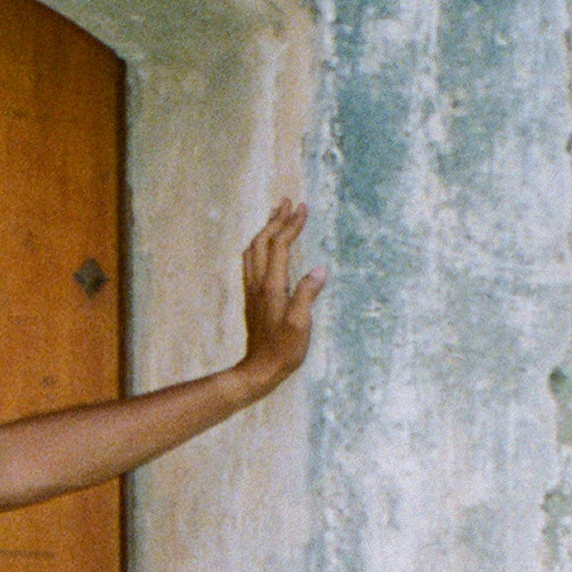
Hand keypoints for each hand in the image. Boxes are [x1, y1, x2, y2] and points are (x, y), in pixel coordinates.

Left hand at [237, 200, 324, 393]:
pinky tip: (266, 245)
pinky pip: (252, 261)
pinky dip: (260, 244)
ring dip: (265, 229)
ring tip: (276, 214)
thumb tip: (319, 270)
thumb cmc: (283, 350)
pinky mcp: (253, 297)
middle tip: (288, 201)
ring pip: (253, 250)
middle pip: (263, 242)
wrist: (259, 369)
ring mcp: (253, 290)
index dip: (291, 225)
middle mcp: (258, 283)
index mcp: (272, 286)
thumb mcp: (301, 325)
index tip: (303, 207)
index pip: (280, 246)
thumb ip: (308, 295)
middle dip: (276, 219)